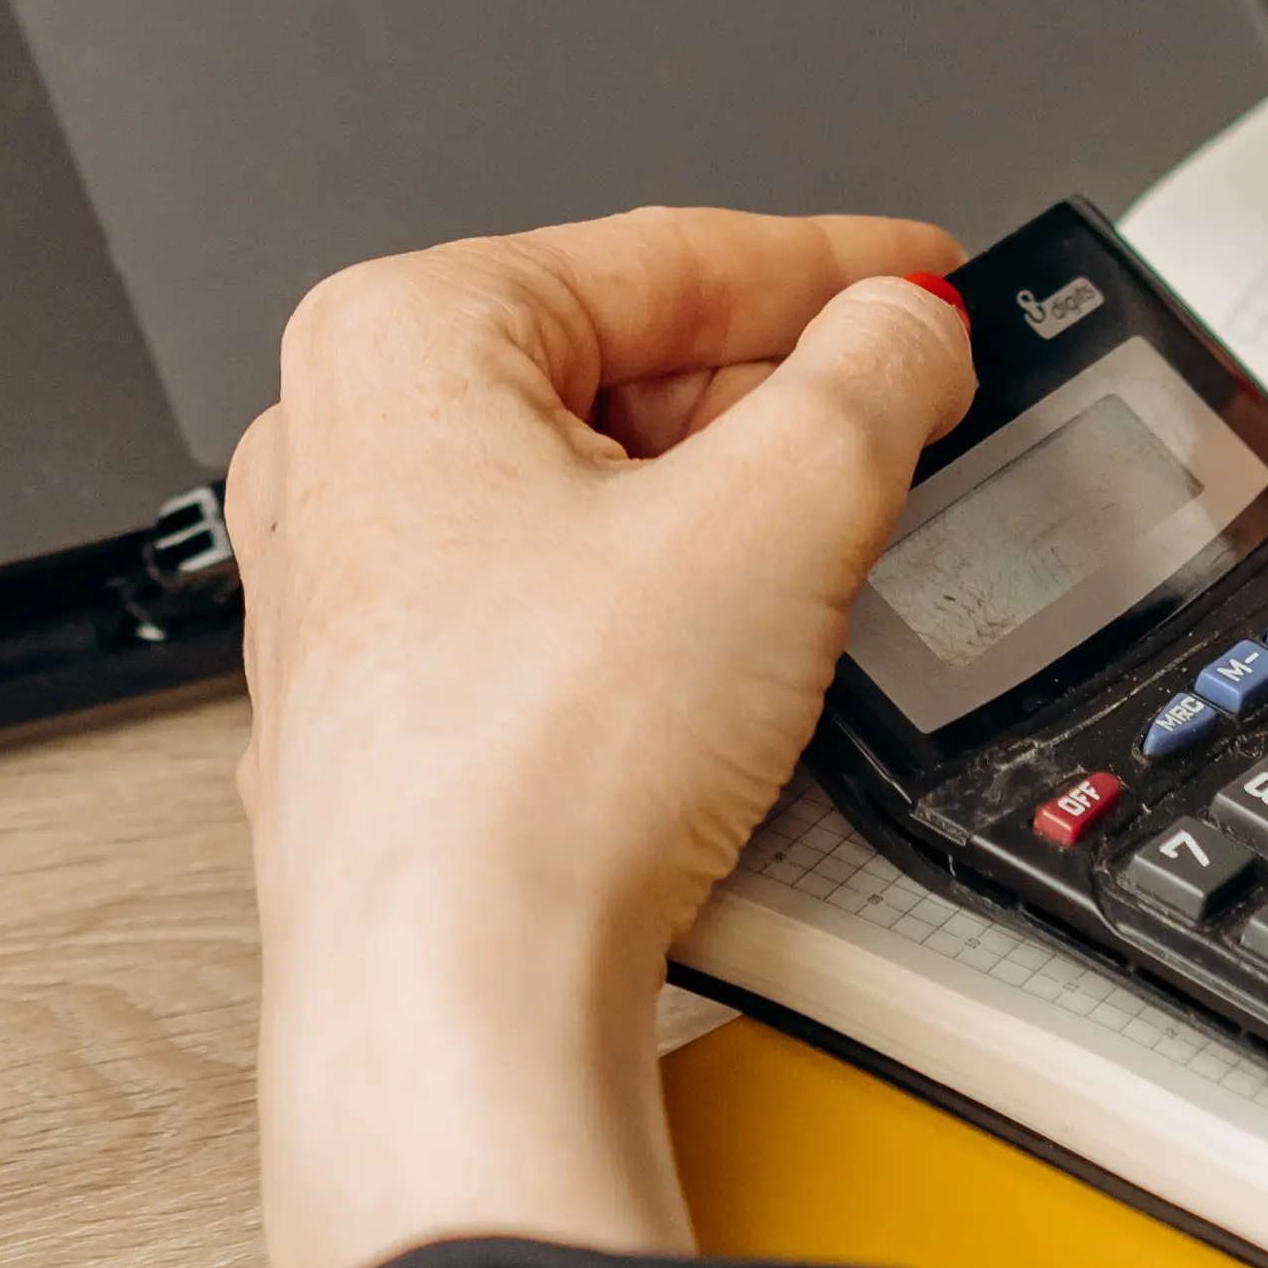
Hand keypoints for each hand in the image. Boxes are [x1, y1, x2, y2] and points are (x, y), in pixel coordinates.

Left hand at [226, 211, 972, 1267]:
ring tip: (824, 557)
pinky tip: (722, 665)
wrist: (454, 1012)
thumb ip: (874, 380)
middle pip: (620, 370)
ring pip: (585, 494)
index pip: (665, 255)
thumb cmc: (532, 776)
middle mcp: (337, 447)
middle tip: (907, 422)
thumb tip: (906, 328)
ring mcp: (346, 590)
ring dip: (721, 515)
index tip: (930, 280)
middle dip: (776, 400)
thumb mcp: (778, 515)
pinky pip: (544, 605)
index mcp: (396, 337)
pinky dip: (650, 612)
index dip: (835, 264)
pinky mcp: (381, 714)